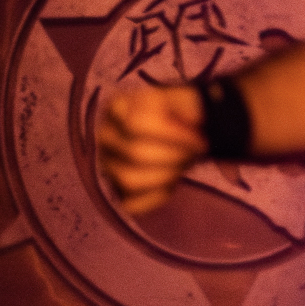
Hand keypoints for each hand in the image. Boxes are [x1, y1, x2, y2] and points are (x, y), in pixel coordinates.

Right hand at [97, 83, 207, 213]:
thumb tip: (190, 118)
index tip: (199, 138)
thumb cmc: (185, 117)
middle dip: (175, 156)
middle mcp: (105, 135)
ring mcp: (106, 163)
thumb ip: (191, 107)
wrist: (184, 132)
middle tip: (195, 152)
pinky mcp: (115, 188)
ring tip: (183, 164)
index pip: (137, 124)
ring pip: (129, 180)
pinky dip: (157, 197)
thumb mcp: (190, 102)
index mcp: (118, 107)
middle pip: (135, 153)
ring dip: (167, 175)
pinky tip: (171, 184)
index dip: (175, 135)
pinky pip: (130, 203)